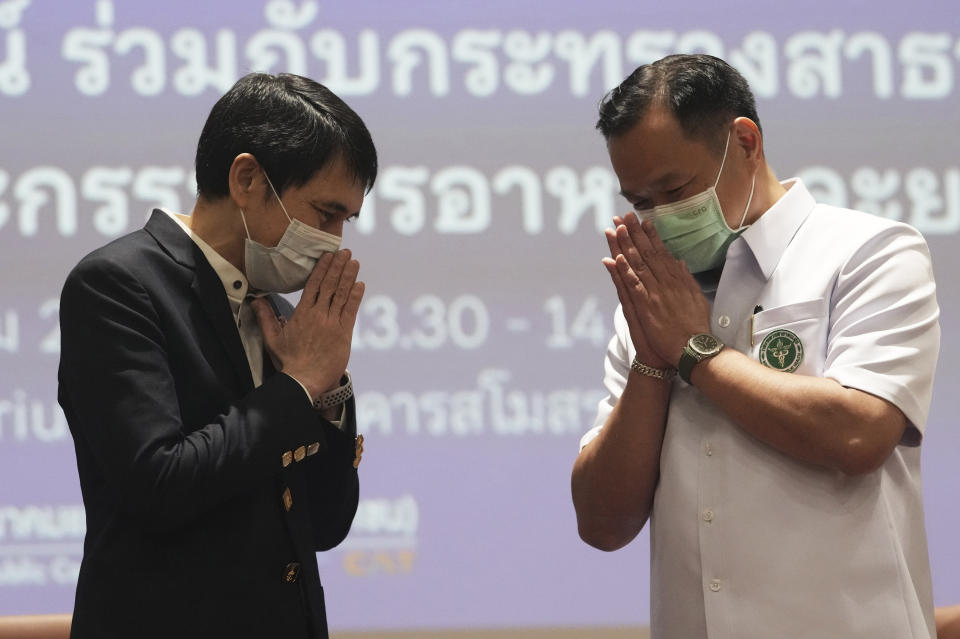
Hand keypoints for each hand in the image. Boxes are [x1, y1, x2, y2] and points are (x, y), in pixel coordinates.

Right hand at [253, 249, 363, 398]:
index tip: (328, 256)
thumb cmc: (289, 362)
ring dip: (349, 277)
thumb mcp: (273, 339)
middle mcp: (318, 315)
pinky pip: (350, 311)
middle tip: (345, 252)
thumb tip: (256, 301)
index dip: (322, 268)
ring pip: (341, 295)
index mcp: (302, 314)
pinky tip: (360, 284)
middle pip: (330, 285)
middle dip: (338, 266)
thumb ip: (266, 318)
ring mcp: (331, 323)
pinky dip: (355, 297)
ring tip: (354, 262)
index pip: (313, 285)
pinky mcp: (343, 334)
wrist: (304, 381)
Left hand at [605, 213, 709, 366]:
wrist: (693, 348)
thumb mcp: (696, 297)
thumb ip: (686, 278)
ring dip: (624, 246)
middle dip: (633, 233)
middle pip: (646, 253)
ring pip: (637, 265)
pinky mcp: (646, 307)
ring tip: (615, 229)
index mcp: (677, 279)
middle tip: (623, 216)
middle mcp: (665, 282)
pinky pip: (632, 286)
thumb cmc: (695, 326)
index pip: (660, 252)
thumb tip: (679, 261)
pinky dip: (624, 272)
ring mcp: (655, 294)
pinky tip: (615, 259)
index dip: (649, 235)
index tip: (641, 220)